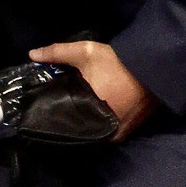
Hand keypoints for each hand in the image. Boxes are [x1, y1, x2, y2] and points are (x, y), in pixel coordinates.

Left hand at [28, 40, 155, 139]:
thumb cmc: (116, 62)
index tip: (42, 107)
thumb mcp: (85, 53)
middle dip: (69, 118)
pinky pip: (107, 132)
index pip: (64, 117)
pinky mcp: (128, 132)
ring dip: (85, 122)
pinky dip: (100, 124)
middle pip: (79, 127)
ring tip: (75, 110)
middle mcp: (103, 128)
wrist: (153, 69)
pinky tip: (94, 113)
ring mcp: (117, 133)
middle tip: (60, 106)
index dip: (54, 112)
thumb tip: (31, 54)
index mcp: (89, 111)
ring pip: (93, 131)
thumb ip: (57, 53)